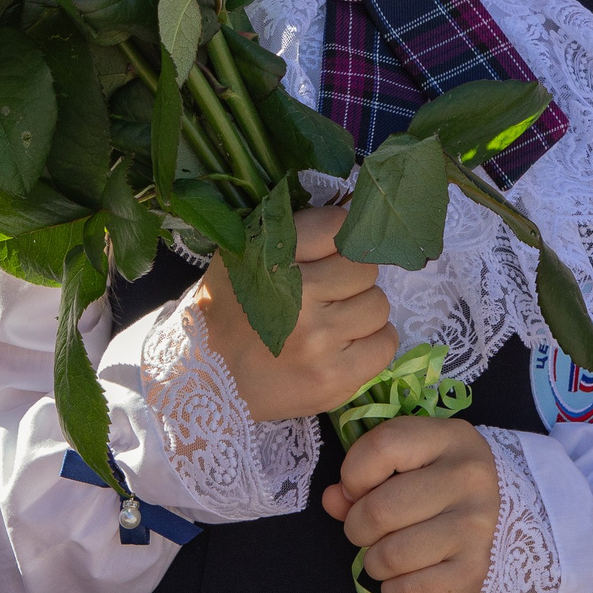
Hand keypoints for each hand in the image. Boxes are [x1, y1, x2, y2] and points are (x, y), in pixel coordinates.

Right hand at [193, 204, 395, 422]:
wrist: (207, 379)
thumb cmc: (231, 311)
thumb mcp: (244, 254)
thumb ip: (293, 231)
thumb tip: (352, 213)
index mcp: (270, 257)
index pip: (337, 226)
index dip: (337, 238)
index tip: (327, 254)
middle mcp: (296, 297)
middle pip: (364, 267)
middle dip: (350, 278)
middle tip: (327, 294)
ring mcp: (318, 340)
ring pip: (378, 304)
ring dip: (361, 311)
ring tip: (334, 322)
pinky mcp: (333, 379)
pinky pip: (385, 344)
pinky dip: (372, 343)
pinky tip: (345, 345)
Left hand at [322, 416, 498, 592]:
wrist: (507, 524)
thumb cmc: (445, 486)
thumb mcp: (411, 463)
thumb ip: (364, 475)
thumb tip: (332, 500)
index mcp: (450, 438)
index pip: (383, 447)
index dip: (353, 474)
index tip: (357, 489)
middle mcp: (469, 478)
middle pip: (380, 509)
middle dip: (357, 526)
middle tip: (368, 529)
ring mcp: (476, 526)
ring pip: (390, 555)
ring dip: (374, 561)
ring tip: (387, 553)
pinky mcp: (475, 571)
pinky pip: (409, 591)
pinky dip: (394, 590)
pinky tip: (405, 577)